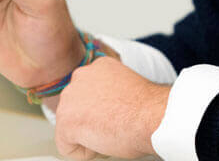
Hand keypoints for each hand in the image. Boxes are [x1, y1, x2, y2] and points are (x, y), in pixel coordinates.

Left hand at [53, 56, 170, 159]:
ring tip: (110, 132)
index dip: (101, 110)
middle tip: (112, 125)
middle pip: (75, 108)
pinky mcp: (66, 121)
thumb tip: (105, 109)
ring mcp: (70, 98)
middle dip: (89, 120)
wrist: (152, 116)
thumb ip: (109, 93)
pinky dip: (85, 152)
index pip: (87, 93)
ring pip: (70, 127)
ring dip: (87, 134)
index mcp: (97, 67)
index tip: (115, 114)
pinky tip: (103, 143)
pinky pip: (68, 147)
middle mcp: (80, 77)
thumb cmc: (148, 107)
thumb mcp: (126, 87)